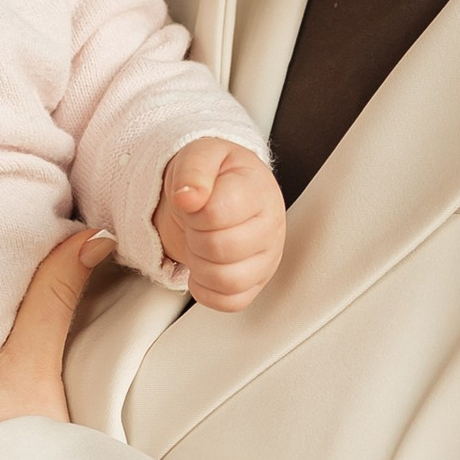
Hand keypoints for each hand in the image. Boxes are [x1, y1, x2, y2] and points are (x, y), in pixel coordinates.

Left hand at [155, 139, 286, 310]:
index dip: (194, 211)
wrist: (217, 192)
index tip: (193, 201)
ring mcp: (267, 258)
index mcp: (258, 189)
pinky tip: (204, 266)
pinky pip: (230, 303)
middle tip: (195, 223)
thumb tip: (189, 197)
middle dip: (194, 236)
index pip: (218, 213)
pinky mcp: (257, 283)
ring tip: (200, 243)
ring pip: (228, 281)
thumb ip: (192, 170)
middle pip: (220, 249)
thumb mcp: (198, 156)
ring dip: (200, 265)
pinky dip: (207, 290)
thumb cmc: (212, 175)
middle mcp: (271, 225)